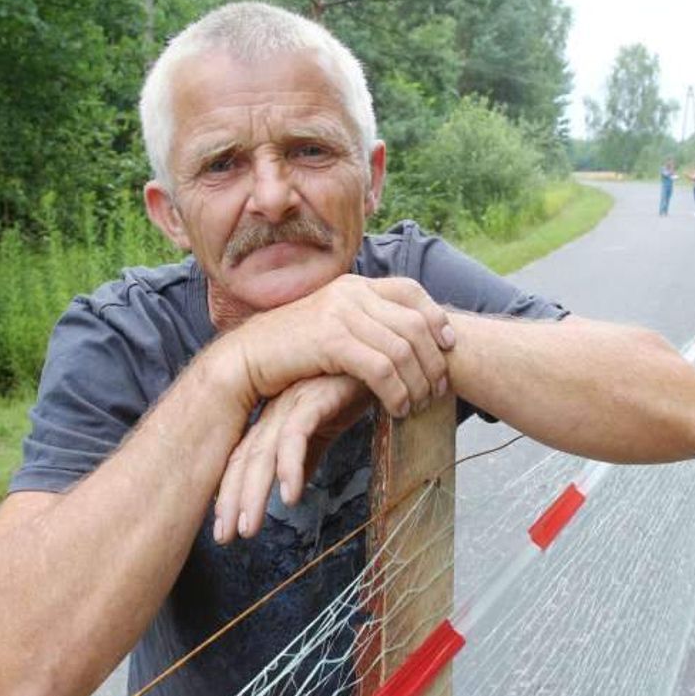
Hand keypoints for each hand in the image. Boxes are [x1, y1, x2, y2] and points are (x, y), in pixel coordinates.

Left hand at [213, 374, 372, 543]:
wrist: (389, 357)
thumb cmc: (359, 384)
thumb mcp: (330, 425)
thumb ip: (309, 453)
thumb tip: (293, 487)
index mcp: (278, 416)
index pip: (245, 458)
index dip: (232, 493)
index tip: (226, 530)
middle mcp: (278, 409)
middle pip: (245, 458)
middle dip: (232, 499)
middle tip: (225, 538)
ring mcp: (294, 401)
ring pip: (263, 452)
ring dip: (253, 492)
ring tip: (249, 528)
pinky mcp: (316, 396)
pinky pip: (296, 436)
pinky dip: (290, 467)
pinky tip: (290, 497)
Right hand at [232, 275, 454, 417]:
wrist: (245, 359)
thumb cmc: (292, 352)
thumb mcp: (334, 329)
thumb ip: (365, 326)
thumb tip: (405, 342)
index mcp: (354, 285)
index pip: (411, 291)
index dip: (436, 317)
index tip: (449, 345)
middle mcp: (350, 293)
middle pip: (414, 323)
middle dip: (433, 361)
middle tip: (439, 390)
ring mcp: (340, 314)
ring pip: (402, 349)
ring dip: (417, 383)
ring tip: (418, 405)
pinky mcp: (330, 340)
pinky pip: (380, 368)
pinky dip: (396, 391)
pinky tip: (396, 409)